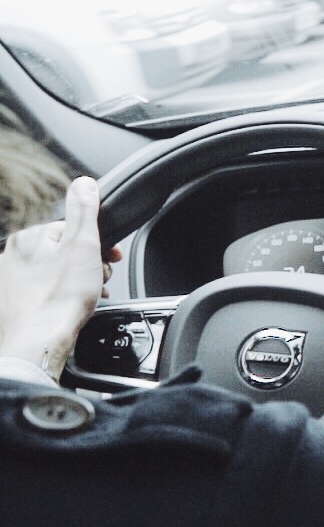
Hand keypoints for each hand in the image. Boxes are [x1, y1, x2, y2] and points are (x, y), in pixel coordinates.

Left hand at [0, 176, 119, 372]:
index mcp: (28, 239)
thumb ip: (84, 210)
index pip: (70, 230)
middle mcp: (12, 257)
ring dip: (75, 282)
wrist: (38, 342)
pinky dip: (59, 299)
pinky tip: (69, 310)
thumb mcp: (83, 244)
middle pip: (61, 252)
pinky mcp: (12, 305)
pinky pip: (42, 294)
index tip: (110, 258)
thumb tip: (84, 183)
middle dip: (86, 265)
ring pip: (52, 274)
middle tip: (99, 280)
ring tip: (86, 298)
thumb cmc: (60, 298)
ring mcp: (10, 283)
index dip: (96, 243)